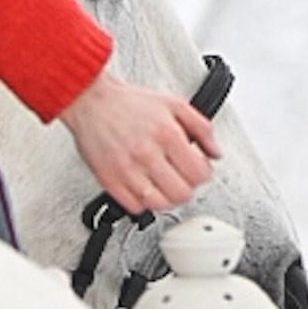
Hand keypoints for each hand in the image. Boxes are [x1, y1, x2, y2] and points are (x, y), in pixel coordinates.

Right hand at [56, 70, 216, 215]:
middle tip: (182, 178)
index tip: (197, 168)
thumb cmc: (130, 103)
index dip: (204, 173)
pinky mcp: (109, 180)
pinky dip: (144, 202)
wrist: (91, 101)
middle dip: (187, 187)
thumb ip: (202, 127)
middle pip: (182, 193)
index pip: (199, 174)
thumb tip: (215, 152)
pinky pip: (135, 207)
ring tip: (165, 185)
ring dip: (167, 198)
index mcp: (166, 134)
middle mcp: (147, 154)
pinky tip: (145, 187)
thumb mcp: (174, 104)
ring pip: (160, 204)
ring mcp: (127, 170)